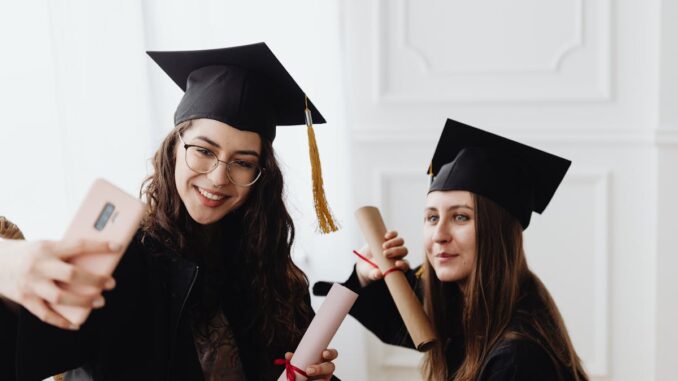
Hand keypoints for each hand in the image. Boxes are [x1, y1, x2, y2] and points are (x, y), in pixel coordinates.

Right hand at [0, 239, 117, 329]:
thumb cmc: (28, 253)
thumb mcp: (46, 245)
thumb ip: (67, 252)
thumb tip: (98, 258)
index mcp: (48, 248)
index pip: (78, 245)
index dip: (99, 246)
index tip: (117, 247)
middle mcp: (40, 266)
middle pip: (71, 275)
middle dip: (94, 281)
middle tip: (110, 284)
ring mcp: (32, 284)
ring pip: (60, 297)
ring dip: (82, 301)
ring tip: (100, 301)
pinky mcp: (25, 299)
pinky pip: (45, 314)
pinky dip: (62, 322)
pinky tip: (76, 324)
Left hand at [284, 348, 337, 379]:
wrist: (299, 379)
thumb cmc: (302, 370)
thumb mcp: (298, 363)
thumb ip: (295, 360)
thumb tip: (288, 355)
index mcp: (323, 359)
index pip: (332, 354)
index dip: (330, 353)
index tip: (324, 353)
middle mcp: (326, 369)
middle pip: (330, 367)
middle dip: (320, 368)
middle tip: (308, 370)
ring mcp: (324, 378)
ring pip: (325, 379)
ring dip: (317, 380)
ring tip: (307, 380)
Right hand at [355, 230, 409, 286]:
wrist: (363, 261)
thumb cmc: (369, 270)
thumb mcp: (371, 274)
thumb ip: (375, 275)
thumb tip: (379, 274)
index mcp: (397, 266)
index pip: (405, 265)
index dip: (403, 264)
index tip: (396, 264)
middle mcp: (397, 255)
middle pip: (404, 251)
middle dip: (397, 251)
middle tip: (385, 254)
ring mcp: (393, 246)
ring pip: (401, 241)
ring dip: (394, 242)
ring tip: (384, 246)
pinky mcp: (387, 239)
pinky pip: (394, 234)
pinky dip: (392, 234)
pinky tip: (386, 236)